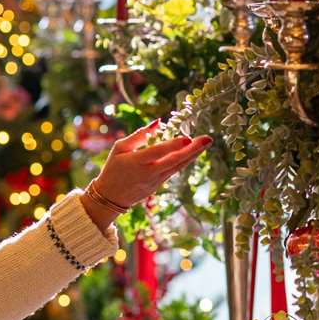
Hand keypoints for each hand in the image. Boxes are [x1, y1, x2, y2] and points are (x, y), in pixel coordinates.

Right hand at [87, 121, 210, 213]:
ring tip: (206, 143)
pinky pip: (175, 170)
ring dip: (193, 155)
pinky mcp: (160, 185)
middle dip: (192, 150)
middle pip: (174, 160)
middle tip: (208, 139)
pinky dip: (185, 161)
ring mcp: (156, 180)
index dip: (173, 145)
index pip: (158, 152)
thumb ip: (138, 135)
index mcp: (136, 162)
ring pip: (178, 166)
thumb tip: (158, 122)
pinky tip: (194, 152)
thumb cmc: (113, 168)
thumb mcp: (120, 148)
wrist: (110, 197)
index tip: (188, 138)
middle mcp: (149, 172)